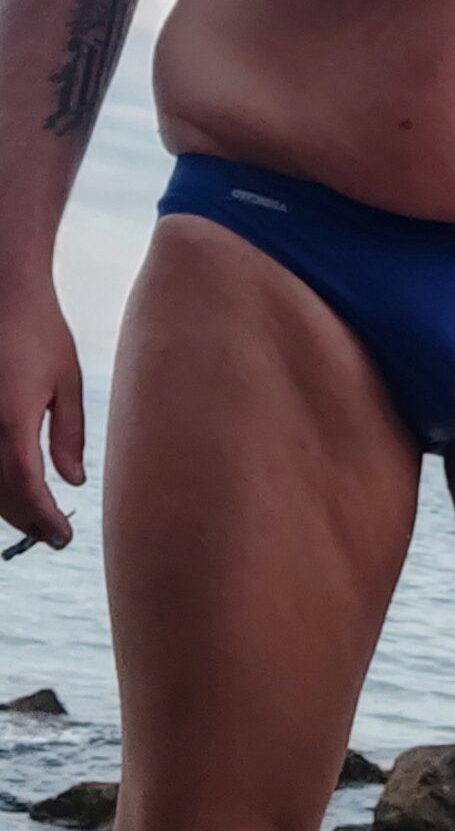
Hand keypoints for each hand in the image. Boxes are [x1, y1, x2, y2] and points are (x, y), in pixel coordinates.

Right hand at [0, 281, 85, 551]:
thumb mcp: (67, 382)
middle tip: (53, 537)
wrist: (3, 292)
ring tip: (37, 520)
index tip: (63, 538)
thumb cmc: (40, 332)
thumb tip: (73, 483)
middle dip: (26, 521)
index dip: (43, 519)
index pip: (26, 488)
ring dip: (7, 507)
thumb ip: (68, 437)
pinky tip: (14, 489)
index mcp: (12, 420)